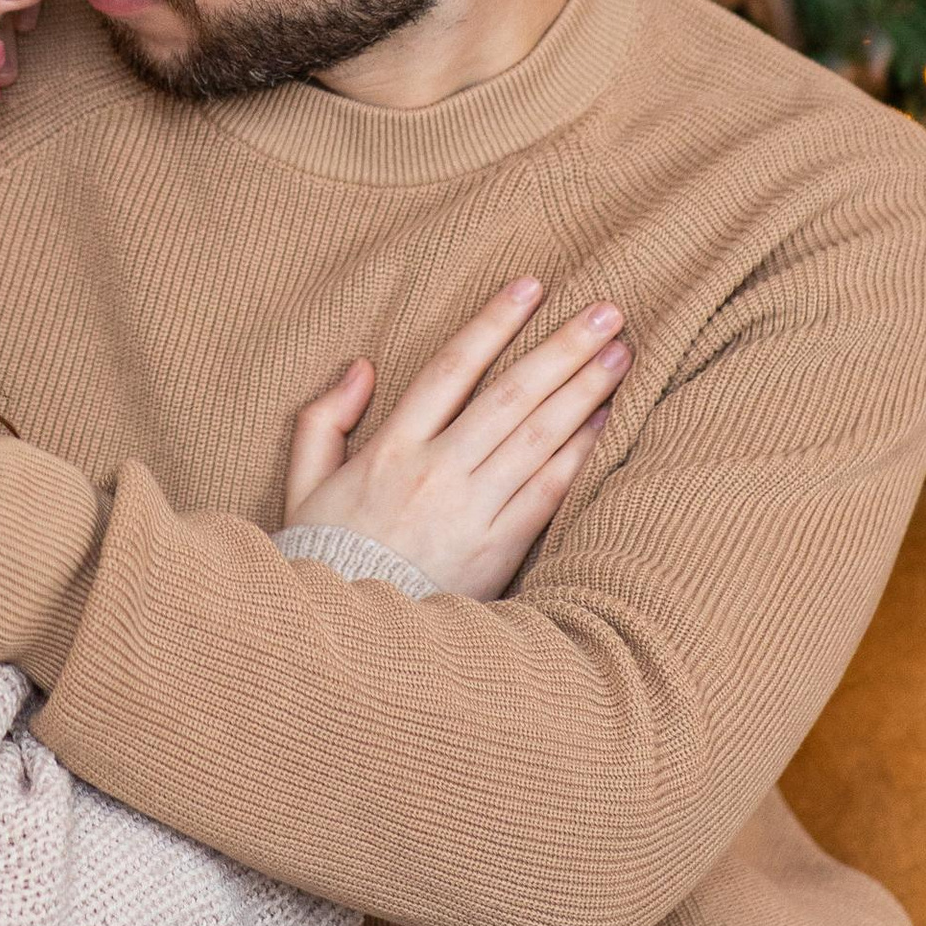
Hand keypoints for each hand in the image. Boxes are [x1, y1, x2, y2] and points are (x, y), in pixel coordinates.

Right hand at [282, 278, 626, 599]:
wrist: (344, 640)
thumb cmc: (325, 558)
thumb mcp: (303, 484)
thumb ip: (324, 419)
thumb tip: (363, 366)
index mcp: (391, 448)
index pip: (452, 369)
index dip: (493, 322)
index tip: (532, 285)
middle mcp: (437, 472)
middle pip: (511, 395)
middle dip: (562, 347)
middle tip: (608, 310)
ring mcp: (472, 512)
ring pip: (537, 437)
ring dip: (584, 390)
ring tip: (622, 353)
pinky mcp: (499, 552)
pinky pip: (547, 493)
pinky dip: (579, 454)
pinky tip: (607, 422)